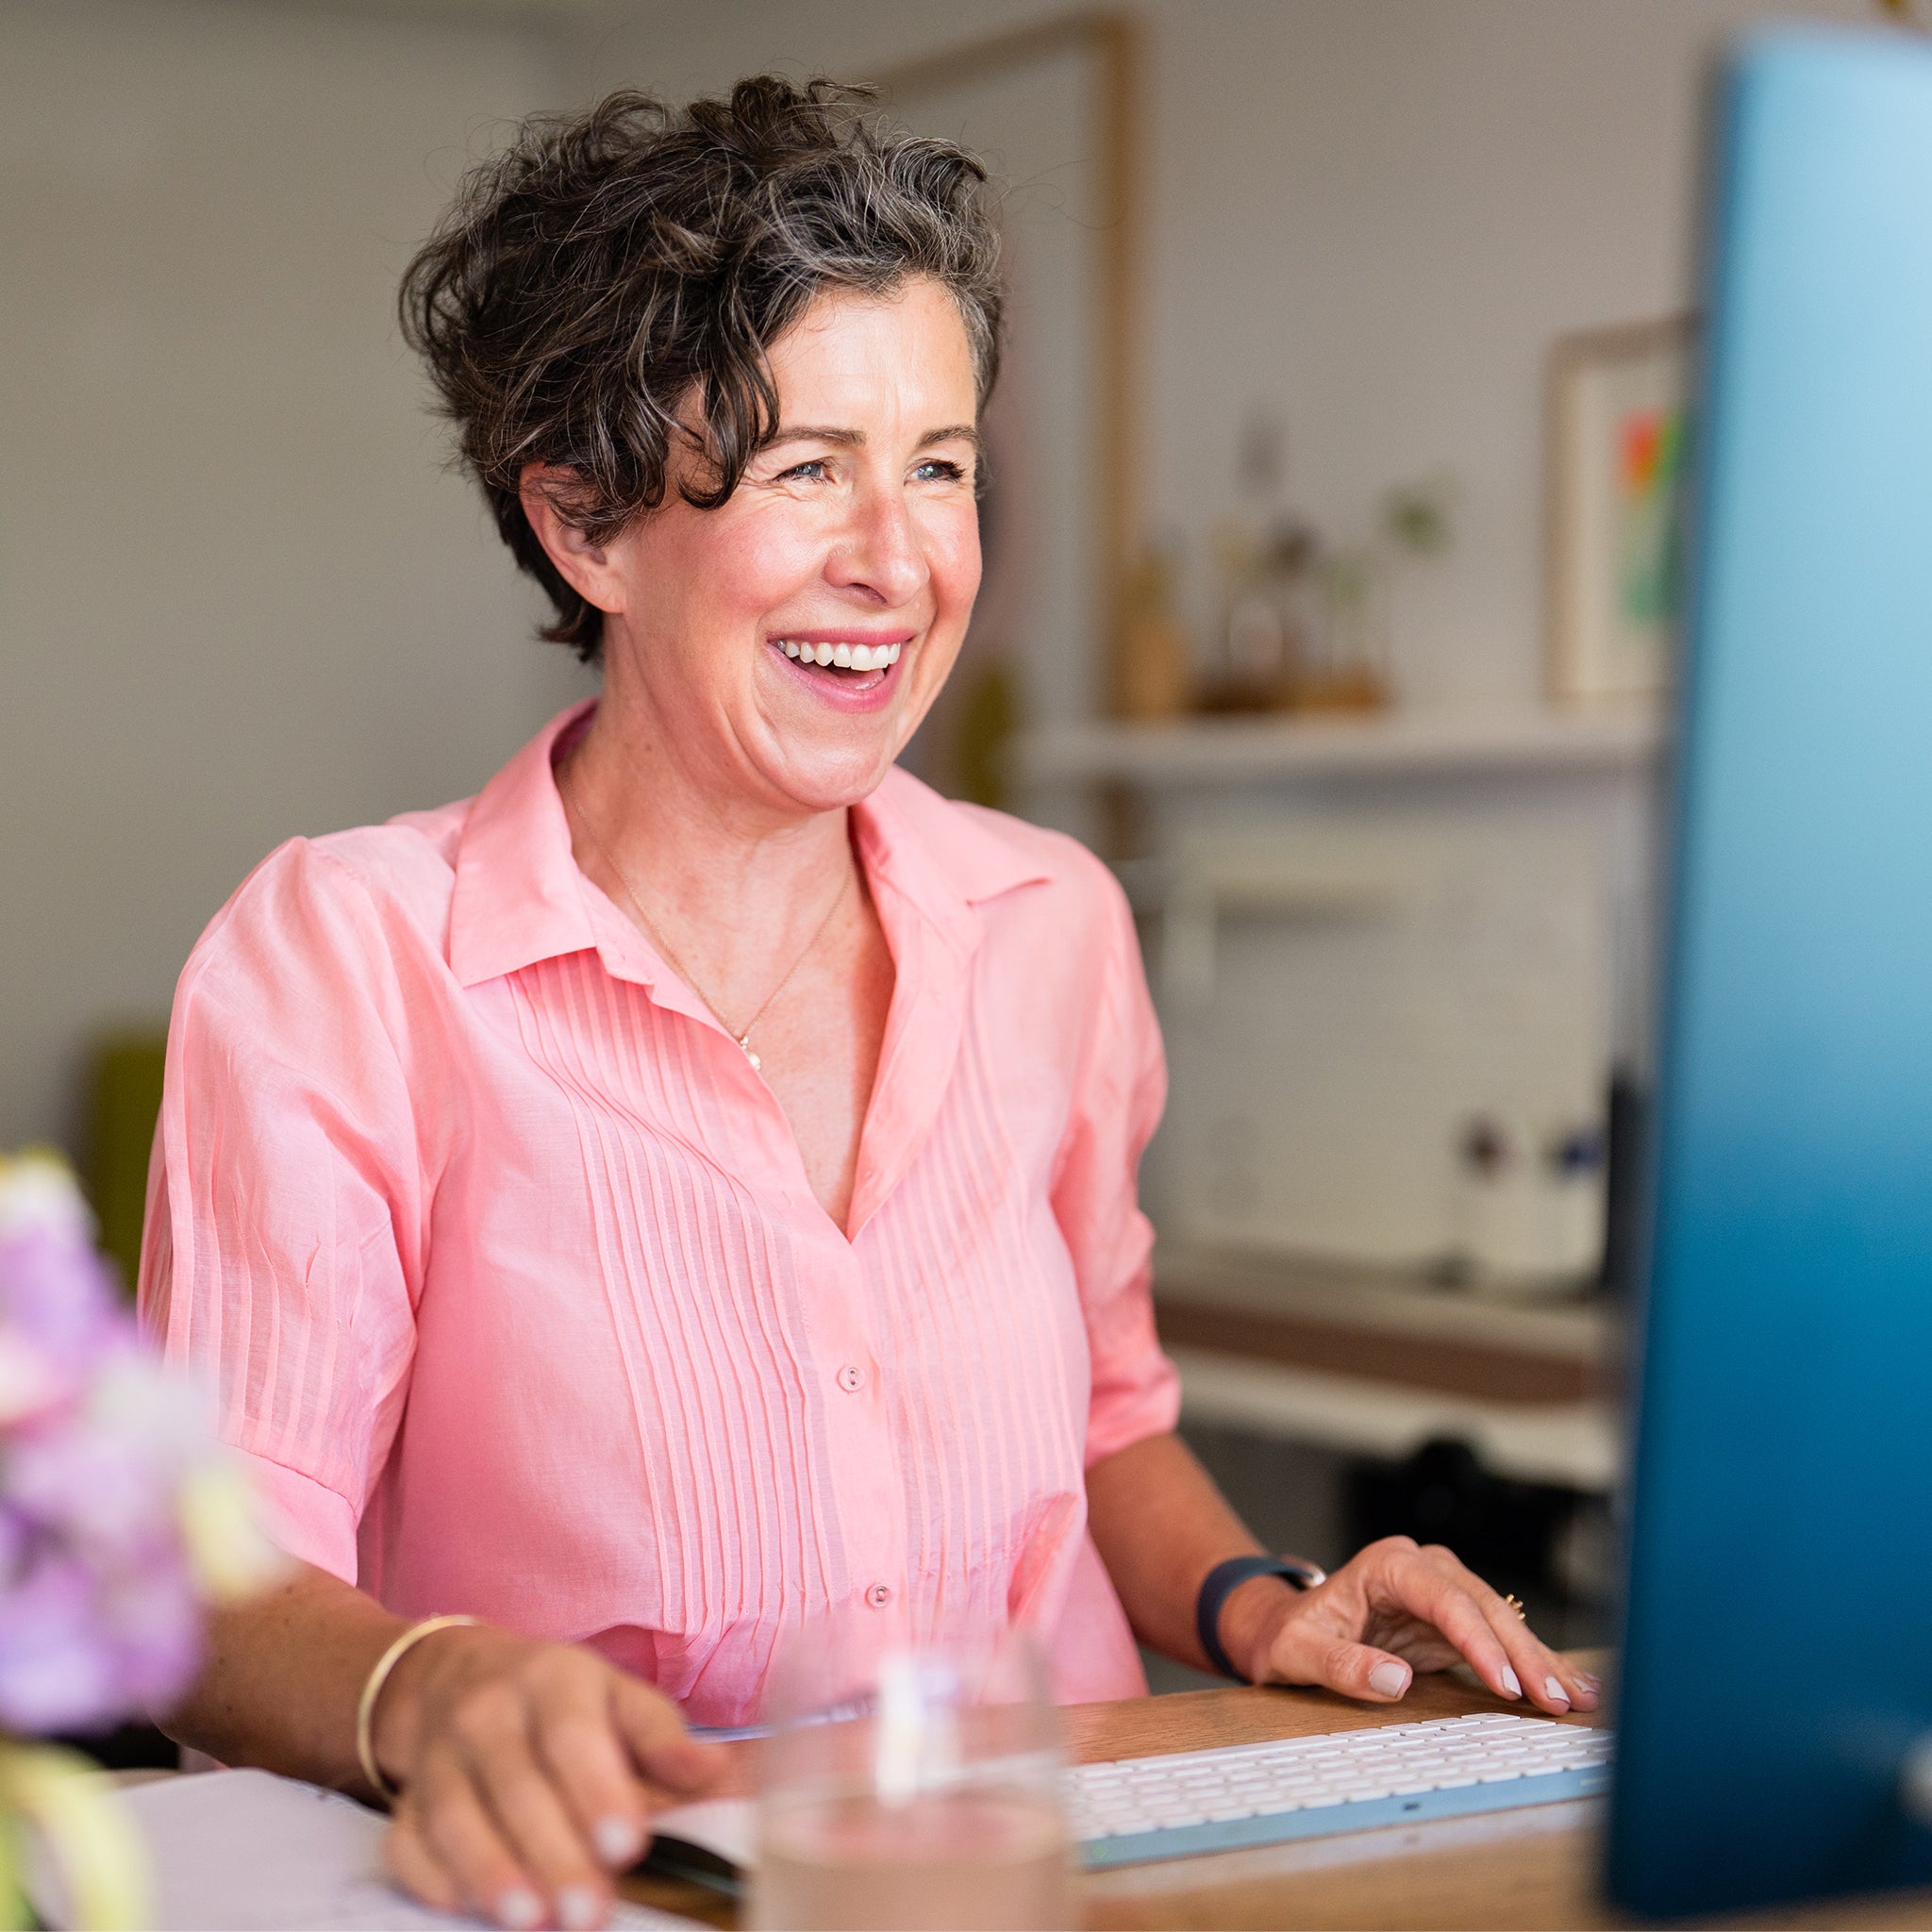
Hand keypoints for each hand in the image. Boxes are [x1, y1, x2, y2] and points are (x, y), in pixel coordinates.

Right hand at [374, 1623, 722, 1929]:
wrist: (458, 1676)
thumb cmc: (561, 1700)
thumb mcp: (618, 1697)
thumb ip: (662, 1739)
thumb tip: (714, 1776)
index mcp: (554, 1679)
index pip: (573, 1735)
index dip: (598, 1792)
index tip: (627, 1846)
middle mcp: (488, 1711)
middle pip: (518, 1786)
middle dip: (555, 1855)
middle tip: (590, 1914)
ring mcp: (438, 1756)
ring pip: (455, 1815)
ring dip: (491, 1873)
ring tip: (531, 1922)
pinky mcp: (405, 1800)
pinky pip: (406, 1842)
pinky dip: (431, 1880)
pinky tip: (462, 1910)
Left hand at [1218, 1536, 1600, 1717]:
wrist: (1284, 1628)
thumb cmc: (1289, 1637)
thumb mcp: (1299, 1652)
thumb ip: (1342, 1665)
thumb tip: (1396, 1680)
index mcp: (1389, 1564)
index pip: (1446, 1600)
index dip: (1479, 1642)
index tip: (1507, 1684)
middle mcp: (1423, 1567)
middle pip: (1483, 1607)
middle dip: (1523, 1654)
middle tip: (1555, 1701)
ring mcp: (1443, 1590)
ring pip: (1501, 1620)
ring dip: (1539, 1659)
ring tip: (1580, 1697)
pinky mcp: (1453, 1619)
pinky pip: (1498, 1639)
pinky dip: (1531, 1663)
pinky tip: (1568, 1685)